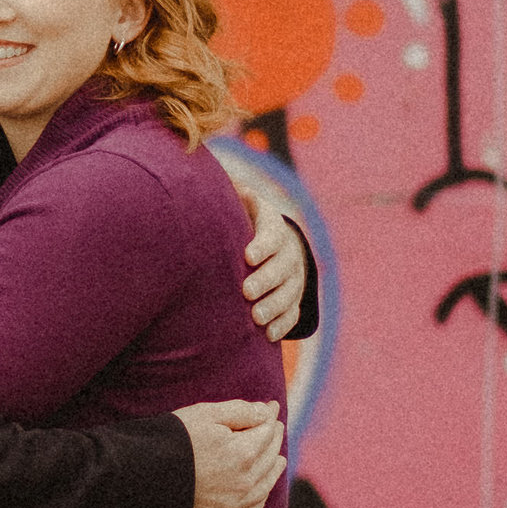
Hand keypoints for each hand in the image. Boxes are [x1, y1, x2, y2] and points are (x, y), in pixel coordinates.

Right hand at [178, 398, 284, 507]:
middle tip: (275, 426)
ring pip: (267, 483)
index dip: (270, 416)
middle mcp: (245, 480)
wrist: (144, 479)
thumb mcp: (206, 415)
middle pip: (270, 455)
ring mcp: (236, 502)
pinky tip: (263, 488)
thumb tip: (266, 412)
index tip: (272, 406)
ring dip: (275, 467)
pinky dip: (262, 496)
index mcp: (243, 453)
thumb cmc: (174, 441)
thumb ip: (240, 411)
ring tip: (279, 457)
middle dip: (274, 437)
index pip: (266, 431)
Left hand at [241, 196, 308, 338]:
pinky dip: (283, 324)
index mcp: (274, 229)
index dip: (262, 245)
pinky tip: (270, 334)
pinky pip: (292, 313)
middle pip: (281, 268)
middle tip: (247, 291)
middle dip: (266, 280)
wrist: (276, 245)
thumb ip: (231, 195)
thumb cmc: (245, 223)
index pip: (272, 235)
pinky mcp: (294, 299)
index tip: (247, 255)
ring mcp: (294, 278)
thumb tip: (212, 173)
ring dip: (274, 306)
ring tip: (256, 317)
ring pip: (289, 293)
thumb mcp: (242, 205)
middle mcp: (288, 254)